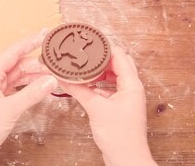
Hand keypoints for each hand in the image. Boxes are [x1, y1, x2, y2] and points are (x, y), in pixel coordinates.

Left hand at [0, 31, 57, 165]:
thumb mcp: (9, 109)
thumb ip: (31, 94)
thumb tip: (50, 80)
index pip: (12, 53)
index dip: (29, 42)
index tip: (44, 34)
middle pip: (17, 66)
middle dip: (36, 63)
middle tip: (54, 62)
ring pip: (18, 79)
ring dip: (34, 77)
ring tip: (52, 75)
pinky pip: (17, 92)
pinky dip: (29, 90)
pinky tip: (40, 90)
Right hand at [60, 48, 156, 165]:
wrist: (126, 159)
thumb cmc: (119, 136)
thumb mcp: (95, 108)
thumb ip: (79, 90)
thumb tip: (63, 78)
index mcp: (131, 84)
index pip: (119, 56)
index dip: (105, 46)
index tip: (89, 41)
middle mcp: (132, 88)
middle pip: (118, 63)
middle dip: (101, 57)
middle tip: (84, 52)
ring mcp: (127, 97)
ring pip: (113, 76)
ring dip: (99, 71)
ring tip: (82, 67)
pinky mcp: (121, 106)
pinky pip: (109, 88)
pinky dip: (98, 84)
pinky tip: (85, 85)